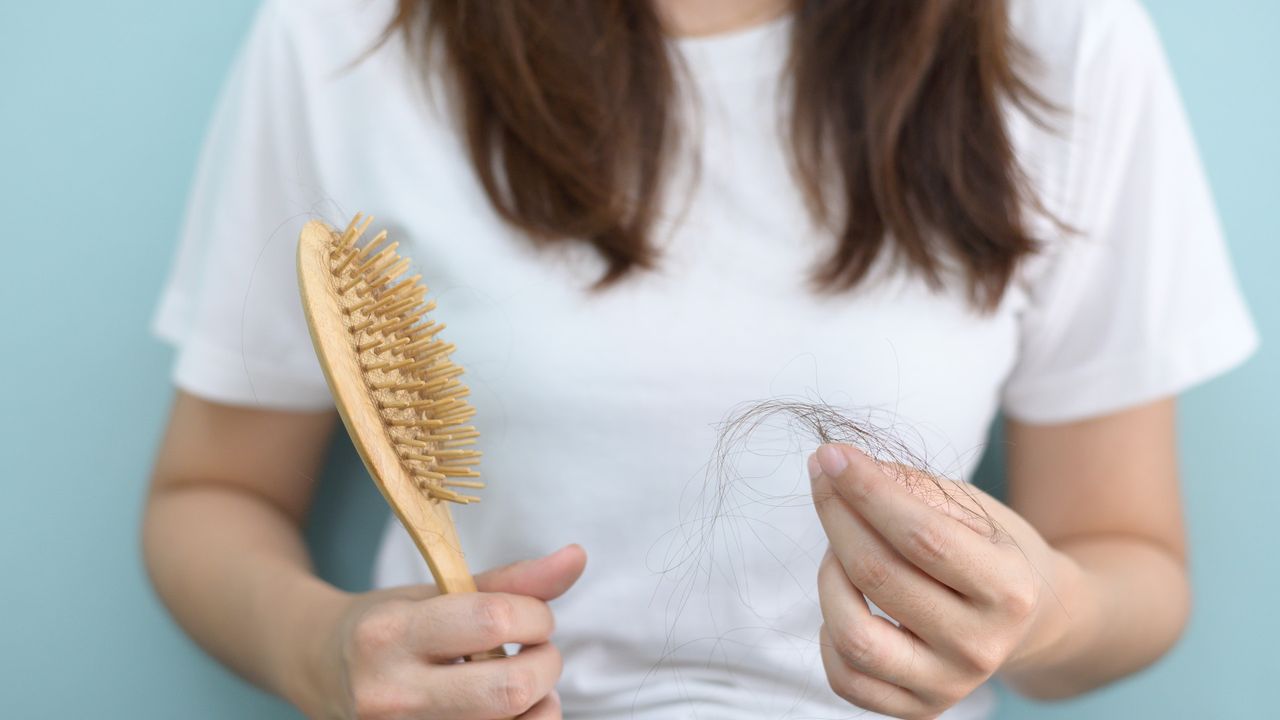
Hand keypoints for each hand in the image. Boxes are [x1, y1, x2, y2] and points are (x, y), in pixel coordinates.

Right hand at [304, 544, 587, 719]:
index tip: (533, 617)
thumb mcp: (438, 592)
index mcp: (391, 633)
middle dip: (545, 666)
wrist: (319, 670)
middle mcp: (389, 693)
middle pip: (508, 691)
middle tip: (536, 654)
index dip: (536, 615)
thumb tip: (578, 557)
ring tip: (524, 688)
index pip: (493, 620)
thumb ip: (512, 580)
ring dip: (539, 706)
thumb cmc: (390, 625)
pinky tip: (507, 712)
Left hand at [808, 444, 1080, 718]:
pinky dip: (828, 632)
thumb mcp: (973, 508)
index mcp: (1009, 589)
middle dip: (837, 515)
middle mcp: (981, 646)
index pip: (921, 536)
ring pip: (853, 634)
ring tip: (839, 546)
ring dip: (829, 576)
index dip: (867, 491)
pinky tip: (845, 600)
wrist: (1030, 618)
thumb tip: (842, 469)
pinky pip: (845, 677)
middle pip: (878, 576)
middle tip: (823, 477)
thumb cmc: (990, 549)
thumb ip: (912, 487)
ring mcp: (948, 685)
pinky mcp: (918, 709)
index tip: (832, 455)